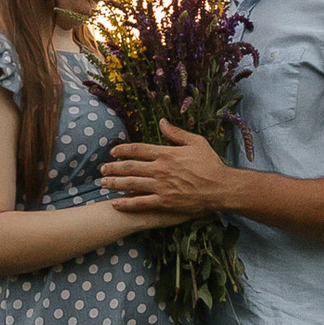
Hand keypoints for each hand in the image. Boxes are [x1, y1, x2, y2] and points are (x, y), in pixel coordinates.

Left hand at [100, 124, 235, 221]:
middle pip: (130, 167)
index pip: (138, 149)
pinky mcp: (165, 202)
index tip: (113, 152)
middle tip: (102, 168)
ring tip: (103, 183)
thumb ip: (176, 133)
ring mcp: (161, 187)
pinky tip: (115, 203)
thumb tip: (161, 122)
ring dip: (115, 183)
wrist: (221, 188)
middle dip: (113, 167)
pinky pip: (141, 203)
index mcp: (166, 153)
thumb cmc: (211, 164)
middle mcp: (160, 169)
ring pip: (131, 184)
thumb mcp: (196, 142)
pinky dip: (126, 203)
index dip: (122, 150)